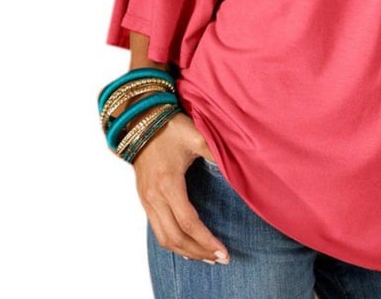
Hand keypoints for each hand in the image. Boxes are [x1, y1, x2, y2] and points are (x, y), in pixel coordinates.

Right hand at [132, 110, 230, 263]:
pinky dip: (173, 243)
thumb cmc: (171, 127)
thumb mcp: (196, 136)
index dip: (206, 240)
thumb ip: (215, 154)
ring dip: (186, 252)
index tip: (223, 251)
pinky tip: (187, 245)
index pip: (188, 222)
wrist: (141, 122)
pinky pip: (157, 230)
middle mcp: (154, 197)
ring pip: (164, 239)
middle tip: (220, 258)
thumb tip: (238, 167)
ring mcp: (147, 200)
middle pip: (175, 238)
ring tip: (207, 257)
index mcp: (168, 183)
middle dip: (198, 251)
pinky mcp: (145, 200)